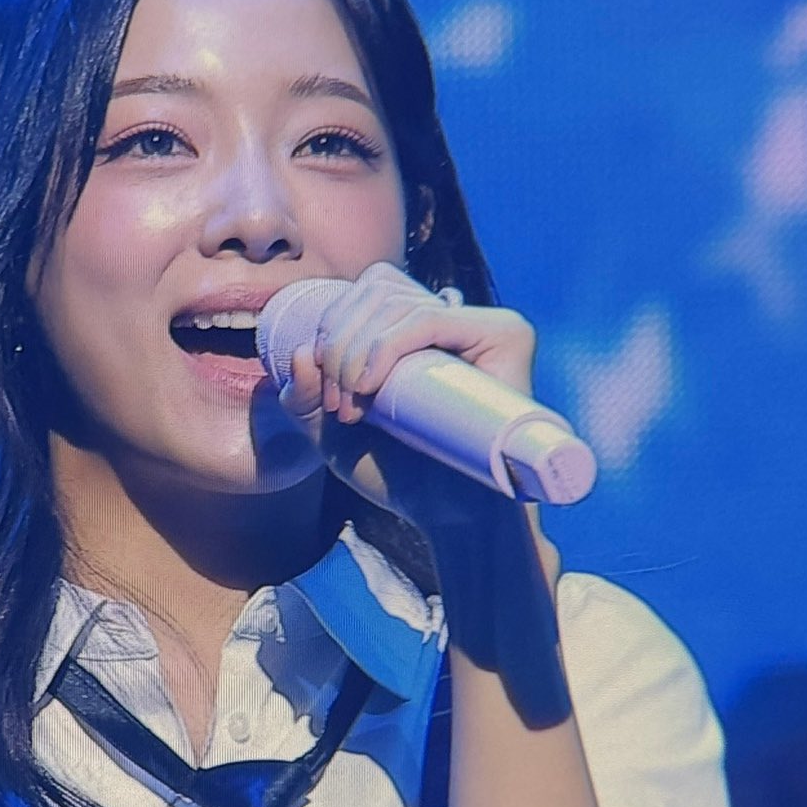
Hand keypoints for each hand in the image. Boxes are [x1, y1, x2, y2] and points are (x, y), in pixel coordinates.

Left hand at [275, 259, 538, 536]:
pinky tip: (368, 385)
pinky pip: (428, 319)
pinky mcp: (505, 336)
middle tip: (338, 407)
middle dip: (339, 343)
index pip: (368, 291)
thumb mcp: (331, 433)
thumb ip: (303, 398)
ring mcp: (483, 324)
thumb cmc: (399, 476)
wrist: (450, 518)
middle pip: (378, 289)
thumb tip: (300, 352)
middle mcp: (454, 318)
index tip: (326, 398)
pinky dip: (386, 346)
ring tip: (353, 410)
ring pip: (398, 303)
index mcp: (419, 328)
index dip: (333, 328)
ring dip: (355, 353)